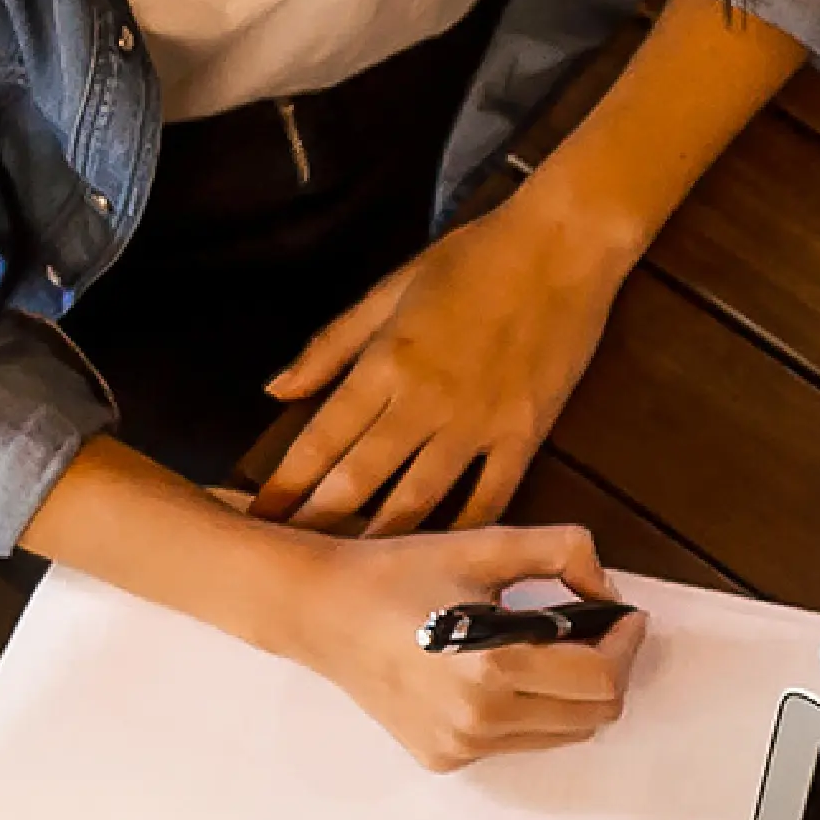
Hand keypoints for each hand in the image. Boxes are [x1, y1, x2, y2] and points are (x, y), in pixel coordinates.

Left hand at [254, 191, 636, 533]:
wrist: (562, 248)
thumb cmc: (471, 259)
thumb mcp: (389, 289)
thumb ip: (331, 346)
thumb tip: (275, 390)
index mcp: (385, 363)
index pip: (320, 440)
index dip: (285, 485)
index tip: (257, 518)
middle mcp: (423, 403)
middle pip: (359, 481)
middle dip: (318, 523)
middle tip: (290, 559)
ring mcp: (477, 425)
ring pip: (418, 500)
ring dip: (380, 538)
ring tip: (349, 571)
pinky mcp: (524, 435)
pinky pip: (489, 498)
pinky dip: (461, 529)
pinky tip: (438, 555)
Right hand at [277, 522, 643, 770]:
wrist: (321, 611)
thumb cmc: (399, 572)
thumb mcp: (486, 545)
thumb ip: (563, 551)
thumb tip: (607, 589)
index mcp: (493, 669)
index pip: (602, 680)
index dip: (626, 645)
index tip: (624, 615)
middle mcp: (479, 721)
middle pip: (593, 716)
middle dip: (609, 669)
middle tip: (596, 629)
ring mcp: (460, 747)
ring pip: (561, 734)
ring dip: (574, 692)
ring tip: (552, 647)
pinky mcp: (444, 758)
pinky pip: (519, 741)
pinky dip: (533, 708)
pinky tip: (505, 671)